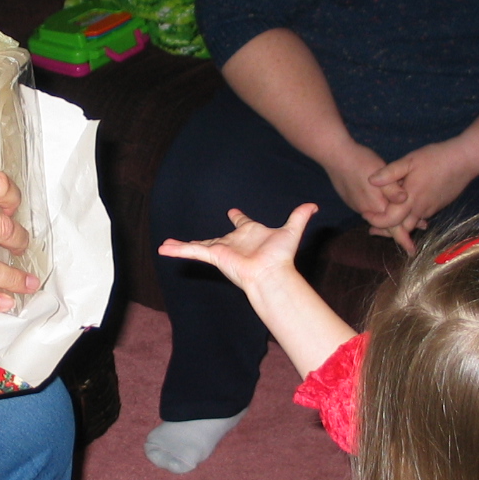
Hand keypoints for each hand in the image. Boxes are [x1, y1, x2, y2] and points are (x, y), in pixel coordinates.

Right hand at [158, 204, 316, 294]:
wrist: (271, 273)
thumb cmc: (281, 257)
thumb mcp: (291, 231)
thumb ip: (299, 217)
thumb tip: (314, 206)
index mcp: (249, 234)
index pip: (242, 223)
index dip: (238, 217)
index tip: (233, 211)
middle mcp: (234, 243)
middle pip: (213, 238)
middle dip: (201, 240)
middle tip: (188, 239)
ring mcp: (222, 250)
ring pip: (197, 246)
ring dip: (182, 246)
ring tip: (165, 245)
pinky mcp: (214, 255)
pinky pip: (193, 250)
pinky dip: (178, 249)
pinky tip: (164, 248)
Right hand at [322, 141, 410, 231]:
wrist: (336, 157)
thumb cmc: (361, 163)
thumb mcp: (382, 173)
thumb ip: (394, 190)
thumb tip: (406, 200)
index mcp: (378, 207)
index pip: (393, 229)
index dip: (404, 239)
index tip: (412, 251)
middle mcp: (368, 211)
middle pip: (387, 226)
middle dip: (401, 231)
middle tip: (417, 232)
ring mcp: (360, 206)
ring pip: (379, 218)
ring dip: (393, 221)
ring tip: (407, 221)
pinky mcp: (354, 200)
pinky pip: (372, 211)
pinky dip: (382, 212)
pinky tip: (386, 205)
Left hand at [366, 140, 478, 253]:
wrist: (465, 160)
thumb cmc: (436, 158)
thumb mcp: (410, 161)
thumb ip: (390, 172)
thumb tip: (370, 180)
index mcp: (410, 198)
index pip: (390, 219)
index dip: (376, 221)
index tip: (365, 215)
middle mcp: (420, 208)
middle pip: (400, 229)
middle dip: (386, 231)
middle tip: (372, 230)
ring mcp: (430, 208)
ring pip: (411, 225)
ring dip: (399, 226)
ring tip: (386, 225)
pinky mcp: (438, 206)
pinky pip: (421, 218)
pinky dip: (411, 219)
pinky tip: (405, 214)